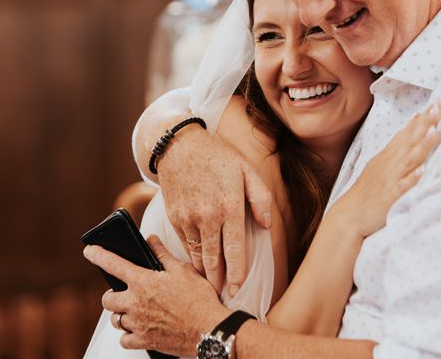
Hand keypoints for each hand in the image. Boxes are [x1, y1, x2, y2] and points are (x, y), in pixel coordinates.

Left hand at [83, 236, 230, 355]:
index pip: (113, 264)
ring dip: (120, 314)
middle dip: (112, 294)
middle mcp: (136, 304)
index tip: (89, 251)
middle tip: (124, 292)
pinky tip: (138, 329)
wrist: (210, 330)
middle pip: (107, 299)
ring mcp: (138, 324)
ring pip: (115, 320)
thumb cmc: (199, 299)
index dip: (98, 255)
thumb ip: (163, 254)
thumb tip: (151, 240)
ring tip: (133, 310)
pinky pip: (125, 340)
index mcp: (143, 282)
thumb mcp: (183, 270)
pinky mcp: (145, 341)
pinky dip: (128, 335)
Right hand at [157, 125, 272, 294]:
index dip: (237, 273)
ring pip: (197, 255)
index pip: (234, 249)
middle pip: (214, 260)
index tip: (238, 288)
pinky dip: (191, 256)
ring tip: (211, 284)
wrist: (179, 145)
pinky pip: (184, 244)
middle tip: (223, 295)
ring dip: (204, 272)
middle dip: (218, 282)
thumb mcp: (246, 169)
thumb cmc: (217, 155)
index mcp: (229, 206)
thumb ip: (260, 198)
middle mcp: (207, 215)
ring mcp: (188, 217)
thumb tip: (266, 225)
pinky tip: (198, 263)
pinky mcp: (174, 217)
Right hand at [331, 102, 440, 237]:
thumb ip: (396, 149)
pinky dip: (413, 178)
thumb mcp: (379, 165)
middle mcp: (391, 164)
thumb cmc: (367, 191)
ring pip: (410, 159)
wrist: (349, 215)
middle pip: (411, 140)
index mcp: (388, 156)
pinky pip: (403, 187)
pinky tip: (423, 171)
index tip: (437, 102)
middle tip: (440, 105)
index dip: (422, 118)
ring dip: (423, 145)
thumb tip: (412, 130)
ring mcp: (391, 179)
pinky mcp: (391, 197)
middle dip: (426, 123)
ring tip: (436, 130)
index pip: (407, 133)